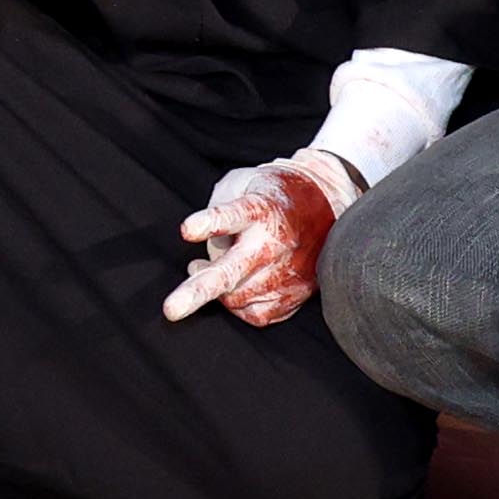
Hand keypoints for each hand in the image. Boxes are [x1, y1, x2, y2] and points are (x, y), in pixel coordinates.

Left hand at [161, 149, 356, 326]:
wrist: (328, 200)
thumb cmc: (272, 193)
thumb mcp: (242, 184)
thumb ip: (218, 212)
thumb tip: (206, 255)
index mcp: (261, 207)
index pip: (234, 214)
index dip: (211, 222)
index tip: (187, 229)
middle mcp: (276, 242)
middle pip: (233, 271)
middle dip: (199, 291)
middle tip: (171, 309)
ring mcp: (288, 270)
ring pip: (240, 297)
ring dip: (214, 293)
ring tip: (201, 271)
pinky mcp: (298, 291)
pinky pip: (260, 314)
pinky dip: (239, 307)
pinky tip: (231, 291)